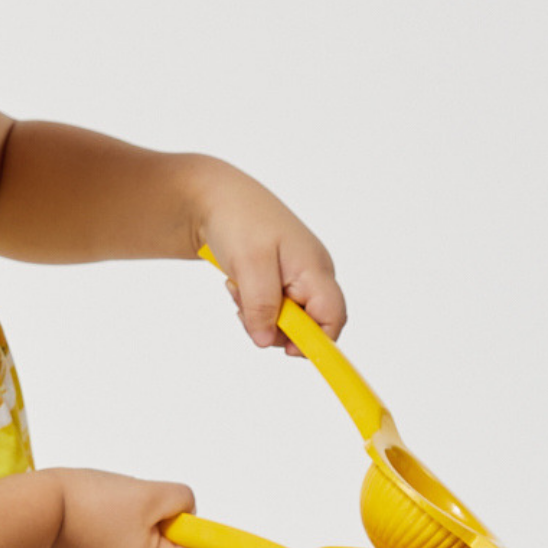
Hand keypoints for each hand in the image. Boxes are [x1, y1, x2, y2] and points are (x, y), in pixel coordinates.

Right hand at [45, 471, 206, 547]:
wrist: (36, 510)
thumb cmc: (89, 503)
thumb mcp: (148, 492)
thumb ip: (180, 501)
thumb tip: (186, 512)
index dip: (194, 537)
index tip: (176, 515)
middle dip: (156, 524)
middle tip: (135, 503)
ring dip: (129, 525)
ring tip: (106, 506)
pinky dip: (104, 530)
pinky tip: (88, 515)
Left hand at [190, 165, 346, 351]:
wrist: (214, 196)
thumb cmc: (238, 219)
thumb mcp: (249, 264)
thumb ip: (261, 306)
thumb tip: (266, 341)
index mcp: (314, 269)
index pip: (334, 317)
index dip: (316, 341)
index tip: (285, 350)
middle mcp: (312, 274)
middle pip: (308, 323)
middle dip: (277, 327)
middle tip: (246, 309)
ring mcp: (295, 275)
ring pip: (286, 317)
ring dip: (258, 314)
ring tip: (238, 288)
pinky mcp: (278, 277)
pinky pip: (271, 306)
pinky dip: (252, 304)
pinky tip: (238, 284)